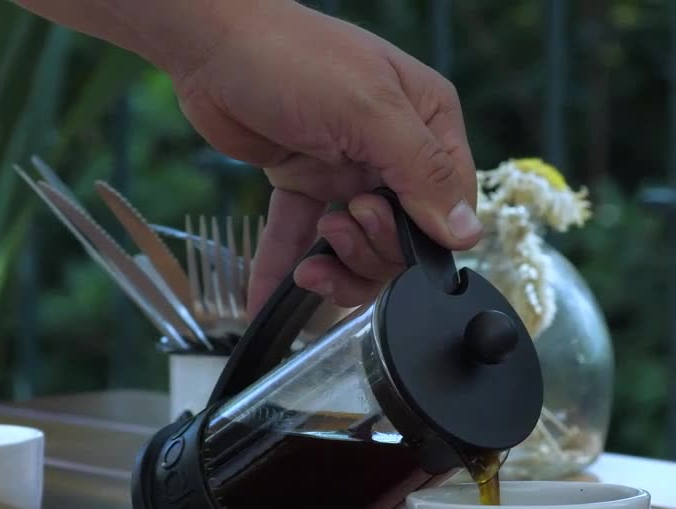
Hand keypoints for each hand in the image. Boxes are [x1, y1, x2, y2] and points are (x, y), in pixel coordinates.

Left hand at [165, 0, 480, 311]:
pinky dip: (286, 265)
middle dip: (373, 248)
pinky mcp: (304, 180)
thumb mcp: (370, 112)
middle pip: (406, 234)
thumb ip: (422, 173)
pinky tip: (269, 298)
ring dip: (338, 265)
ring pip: (360, 244)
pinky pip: (304, 233)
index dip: (424, 234)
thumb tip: (467, 233)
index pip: (451, 202)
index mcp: (427, 120)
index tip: (382, 227)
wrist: (208, 43)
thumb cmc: (291, 57)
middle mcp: (393, 147)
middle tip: (340, 225)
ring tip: (309, 263)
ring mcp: (348, 167)